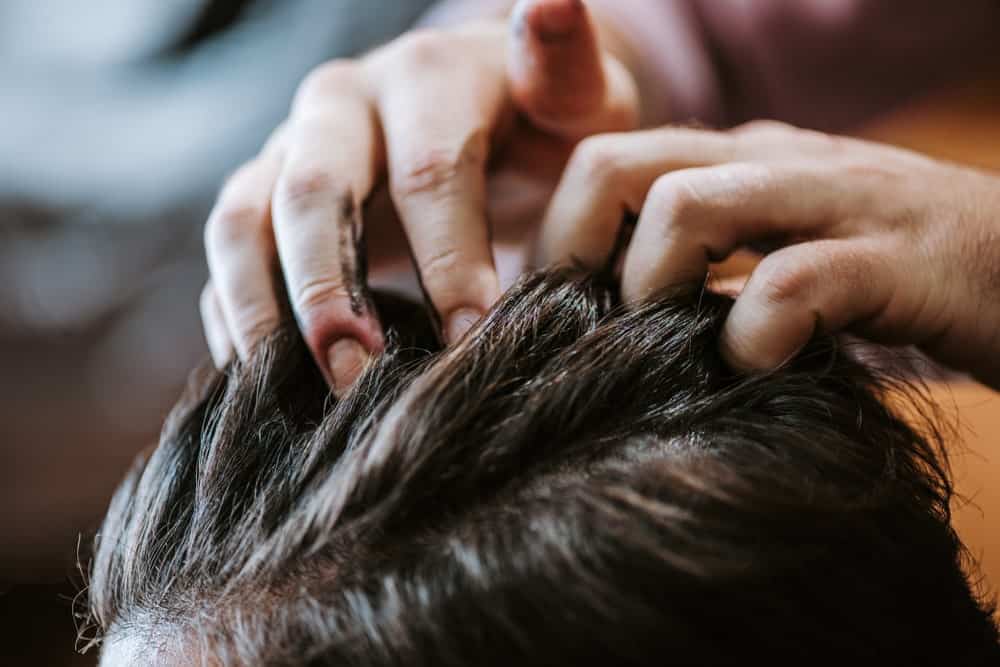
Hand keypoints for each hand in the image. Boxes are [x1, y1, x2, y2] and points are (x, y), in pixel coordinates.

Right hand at [201, 0, 637, 392]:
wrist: (487, 124)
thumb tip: (552, 4)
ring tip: (295, 395)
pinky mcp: (261, 203)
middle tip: (360, 380)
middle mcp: (341, 108)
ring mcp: (289, 153)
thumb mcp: (577, 99)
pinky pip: (226, 261)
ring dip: (263, 314)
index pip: (428, 167)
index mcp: (425, 77)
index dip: (449, 258)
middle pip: (313, 191)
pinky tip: (267, 384)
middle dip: (332, 291)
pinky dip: (236, 321)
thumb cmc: (545, 128)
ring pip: (242, 223)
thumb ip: (564, 69)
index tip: (473, 343)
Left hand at [539, 121, 999, 388]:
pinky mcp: (897, 259)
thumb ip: (710, 274)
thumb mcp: (780, 257)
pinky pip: (792, 283)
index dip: (556, 243)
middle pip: (617, 167)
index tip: (549, 316)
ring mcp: (834, 201)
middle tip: (582, 336)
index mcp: (738, 160)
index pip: (603, 165)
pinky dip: (754, 338)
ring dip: (651, 290)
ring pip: (689, 206)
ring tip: (665, 351)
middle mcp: (772, 163)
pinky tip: (758, 371)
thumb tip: (614, 330)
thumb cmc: (891, 276)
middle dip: (573, 256)